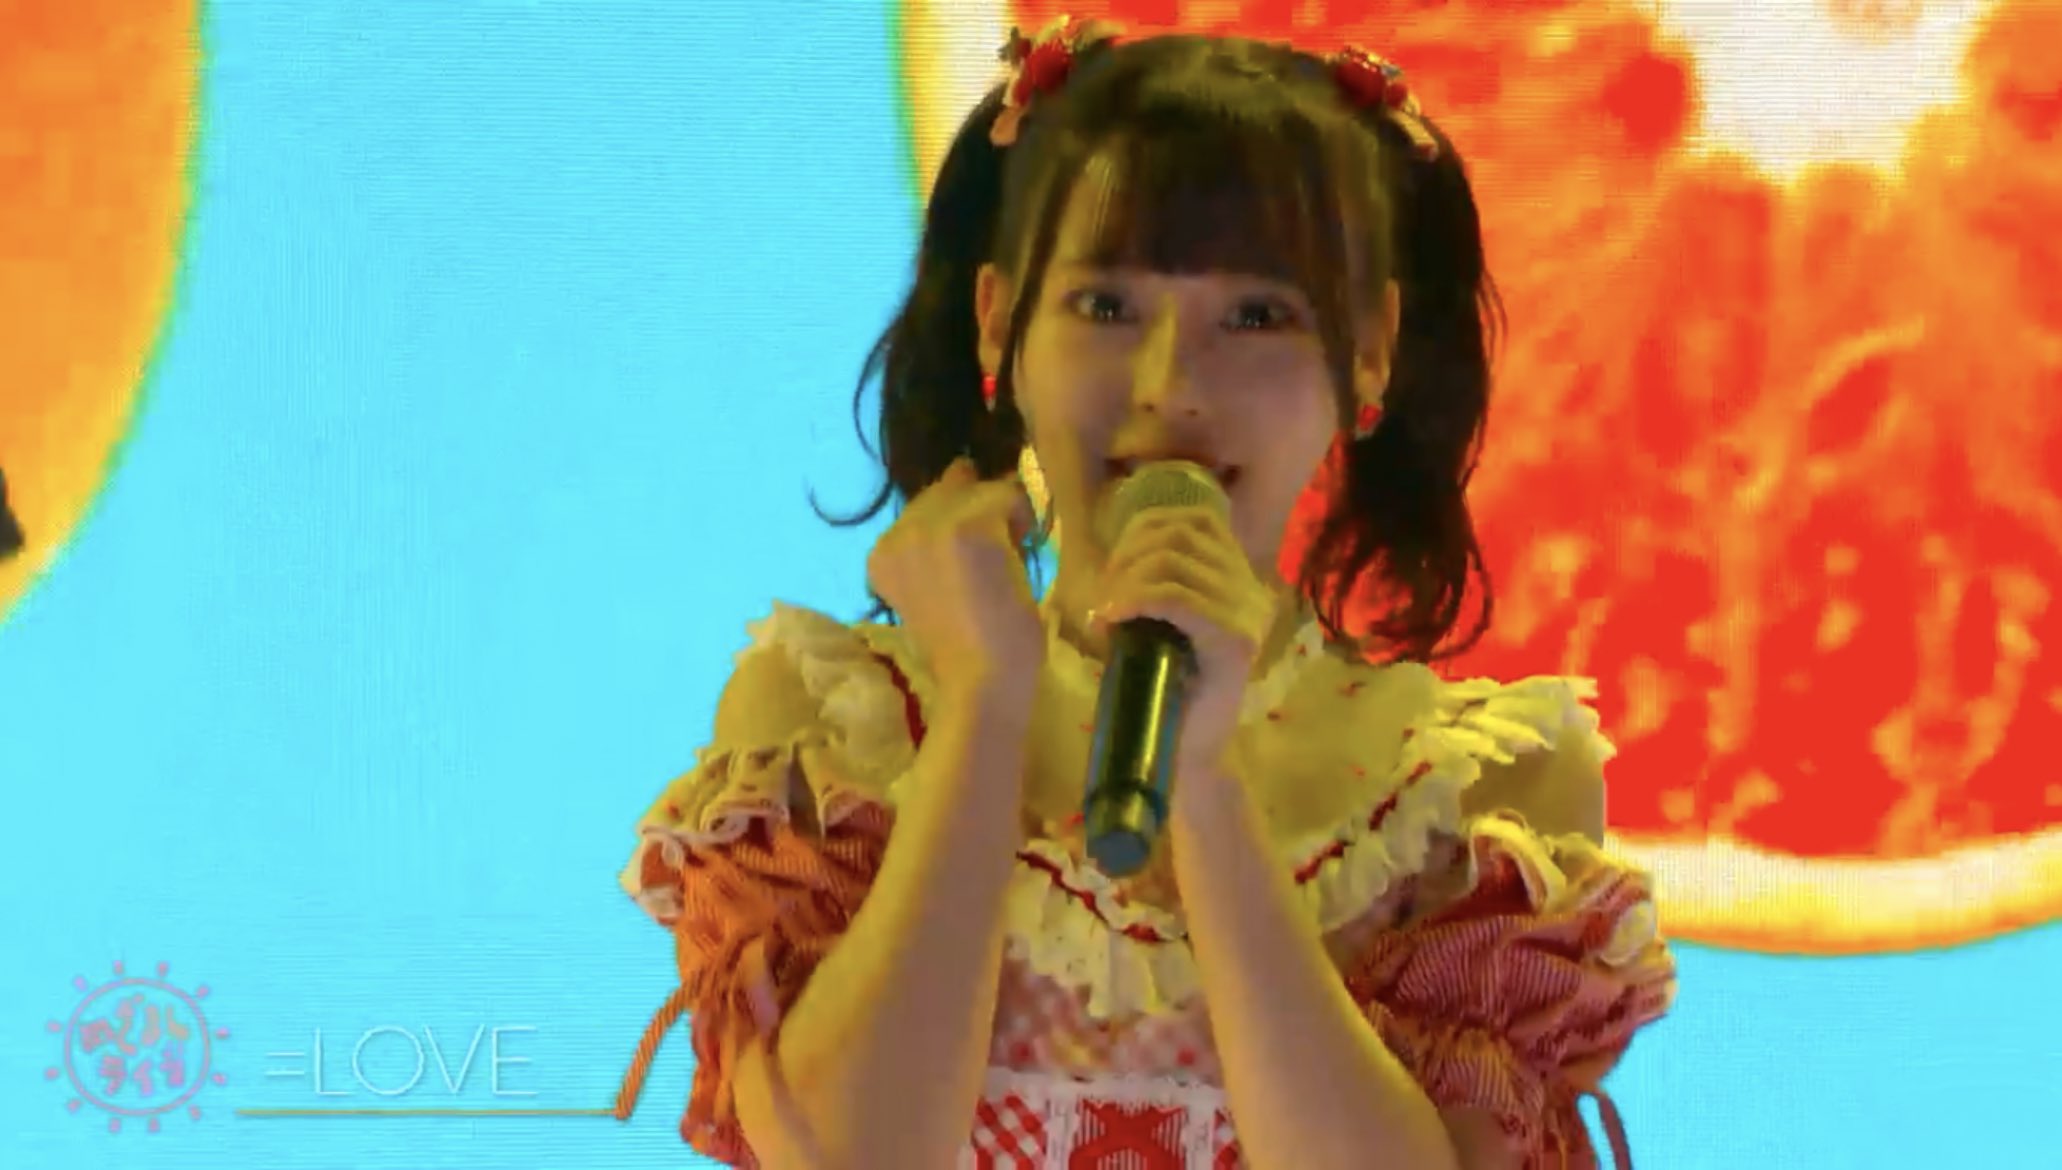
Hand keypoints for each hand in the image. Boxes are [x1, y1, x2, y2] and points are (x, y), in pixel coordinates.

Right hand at [868, 457, 1044, 698]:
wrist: (979, 685)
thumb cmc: (966, 655)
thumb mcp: (934, 592)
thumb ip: (938, 549)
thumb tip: (967, 489)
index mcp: (881, 555)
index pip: (925, 506)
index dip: (958, 523)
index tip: (974, 562)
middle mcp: (897, 533)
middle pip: (949, 487)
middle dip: (980, 511)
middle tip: (998, 559)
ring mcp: (929, 526)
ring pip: (980, 487)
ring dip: (1004, 517)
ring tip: (1009, 560)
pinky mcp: (968, 525)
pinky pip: (1008, 495)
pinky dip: (1023, 520)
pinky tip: (1022, 556)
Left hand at [1089, 506, 1276, 772]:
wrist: (1187, 754)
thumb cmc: (1166, 690)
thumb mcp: (1159, 623)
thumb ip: (1153, 583)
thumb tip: (1114, 552)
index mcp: (1237, 579)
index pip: (1198, 519)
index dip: (1145, 526)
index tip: (1114, 560)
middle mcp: (1250, 591)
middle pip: (1182, 533)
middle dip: (1129, 552)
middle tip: (1104, 589)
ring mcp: (1246, 617)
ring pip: (1175, 562)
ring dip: (1128, 577)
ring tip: (1107, 605)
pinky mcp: (1233, 644)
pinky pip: (1180, 600)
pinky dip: (1138, 600)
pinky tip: (1115, 617)